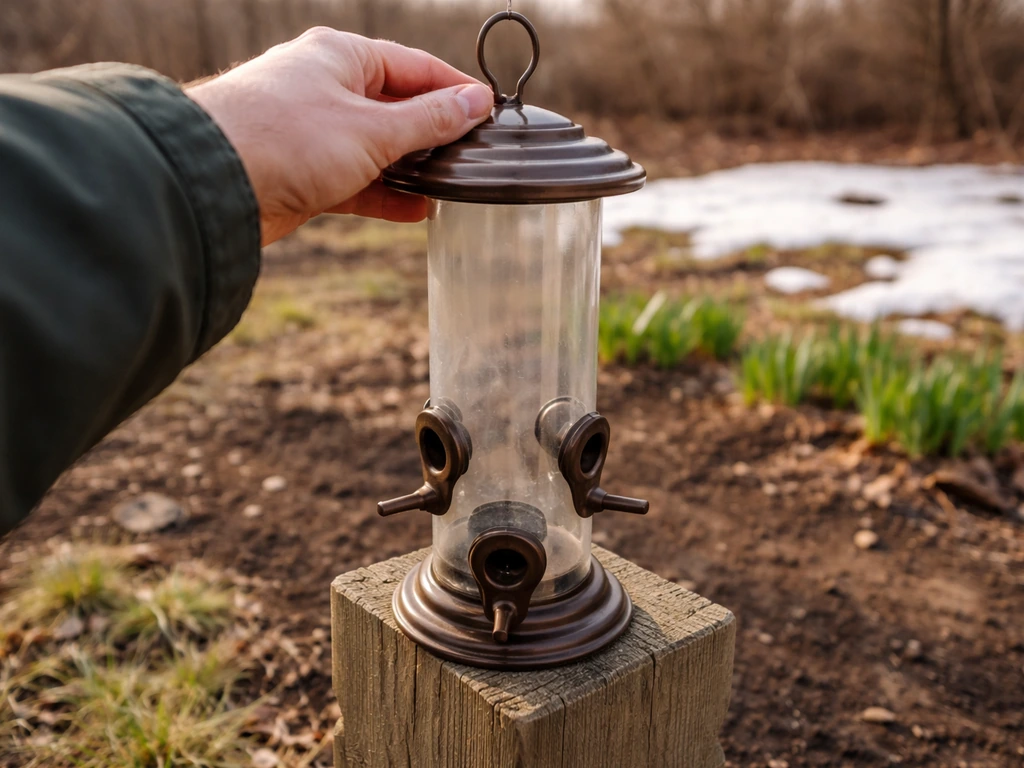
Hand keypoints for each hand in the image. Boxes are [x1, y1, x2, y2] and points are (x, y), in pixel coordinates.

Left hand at [187, 28, 493, 244]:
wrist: (212, 183)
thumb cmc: (285, 137)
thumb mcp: (373, 129)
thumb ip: (428, 120)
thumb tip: (474, 103)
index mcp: (342, 56)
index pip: (414, 66)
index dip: (455, 90)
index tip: (489, 113)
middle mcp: (326, 87)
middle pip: (396, 107)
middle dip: (434, 134)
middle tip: (472, 156)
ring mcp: (313, 131)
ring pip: (376, 147)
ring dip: (411, 168)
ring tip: (449, 186)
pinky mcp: (303, 172)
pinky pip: (356, 179)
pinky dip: (385, 194)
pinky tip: (416, 210)